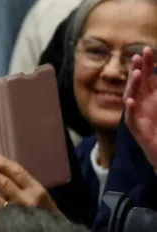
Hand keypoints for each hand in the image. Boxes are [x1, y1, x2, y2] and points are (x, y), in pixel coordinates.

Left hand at [0, 154, 57, 214]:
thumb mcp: (41, 197)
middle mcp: (26, 201)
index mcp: (36, 190)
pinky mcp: (9, 225)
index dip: (4, 164)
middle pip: (5, 184)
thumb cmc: (46, 214)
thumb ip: (26, 187)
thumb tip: (3, 175)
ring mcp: (17, 214)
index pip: (19, 173)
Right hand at [125, 47, 156, 169]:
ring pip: (131, 99)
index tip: (147, 50)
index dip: (147, 64)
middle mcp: (143, 105)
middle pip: (138, 85)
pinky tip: (131, 101)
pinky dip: (130, 110)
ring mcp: (138, 116)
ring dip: (133, 86)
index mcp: (152, 97)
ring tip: (137, 74)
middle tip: (137, 57)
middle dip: (137, 71)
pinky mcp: (137, 130)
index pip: (148, 77)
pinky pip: (131, 119)